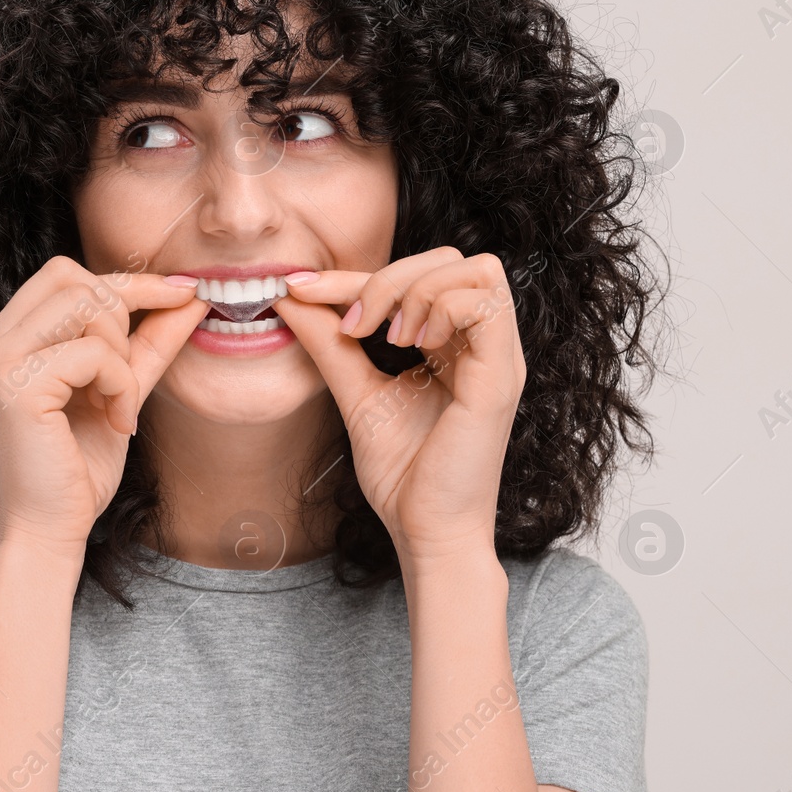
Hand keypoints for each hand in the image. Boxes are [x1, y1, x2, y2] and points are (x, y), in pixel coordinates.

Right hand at [0, 256, 205, 565]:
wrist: (47, 536)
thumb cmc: (76, 472)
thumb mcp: (118, 393)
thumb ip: (146, 344)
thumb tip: (190, 295)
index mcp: (3, 341)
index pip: (64, 277)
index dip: (127, 281)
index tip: (182, 293)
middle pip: (70, 276)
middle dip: (121, 312)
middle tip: (129, 373)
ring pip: (84, 304)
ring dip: (121, 353)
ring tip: (118, 403)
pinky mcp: (14, 385)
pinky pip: (93, 351)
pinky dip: (121, 384)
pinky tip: (118, 422)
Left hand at [271, 248, 526, 565]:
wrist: (424, 531)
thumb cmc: (402, 474)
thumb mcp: (354, 393)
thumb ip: (329, 343)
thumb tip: (289, 297)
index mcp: (454, 345)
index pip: (413, 279)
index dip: (353, 275)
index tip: (299, 288)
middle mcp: (483, 345)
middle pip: (451, 260)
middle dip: (389, 276)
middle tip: (354, 324)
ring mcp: (498, 358)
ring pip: (477, 270)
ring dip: (417, 290)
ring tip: (387, 337)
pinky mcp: (501, 377)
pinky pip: (486, 303)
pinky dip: (441, 308)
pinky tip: (412, 345)